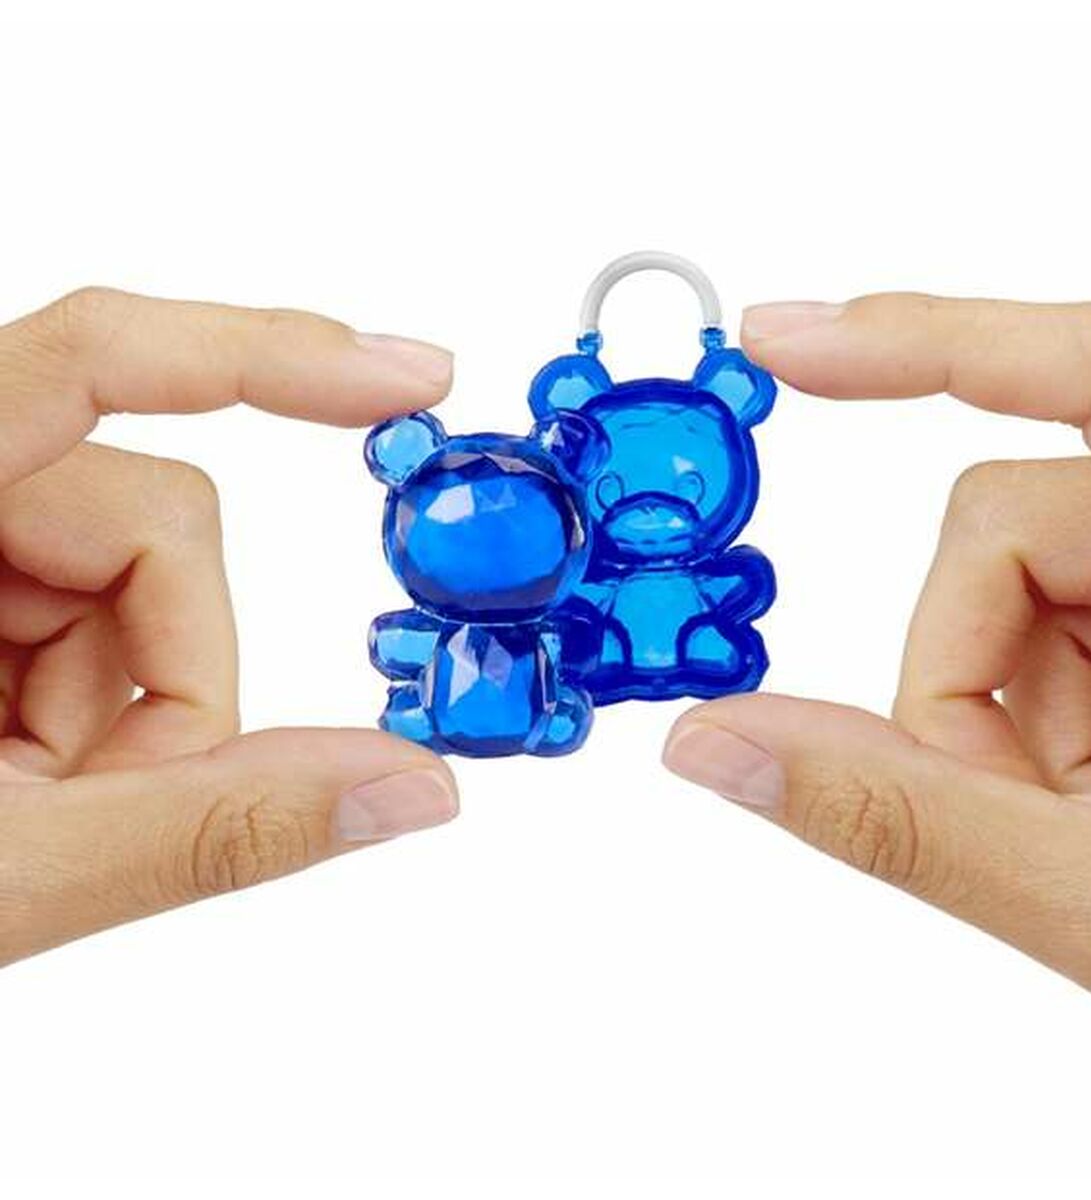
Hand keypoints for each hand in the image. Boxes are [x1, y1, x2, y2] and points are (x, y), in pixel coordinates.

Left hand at [0, 288, 459, 965]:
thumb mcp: (0, 872)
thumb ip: (222, 826)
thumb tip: (416, 787)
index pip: (97, 359)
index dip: (269, 356)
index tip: (408, 378)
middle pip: (157, 516)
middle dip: (171, 676)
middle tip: (89, 798)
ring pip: (145, 575)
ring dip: (132, 706)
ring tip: (34, 798)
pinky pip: (104, 612)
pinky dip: (101, 709)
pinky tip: (25, 774)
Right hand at [663, 294, 1090, 1055]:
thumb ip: (894, 815)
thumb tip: (714, 739)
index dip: (930, 343)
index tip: (790, 343)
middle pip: (1007, 525)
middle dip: (967, 676)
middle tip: (1023, 804)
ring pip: (1006, 583)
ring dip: (998, 711)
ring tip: (1075, 812)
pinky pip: (1034, 620)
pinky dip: (1024, 717)